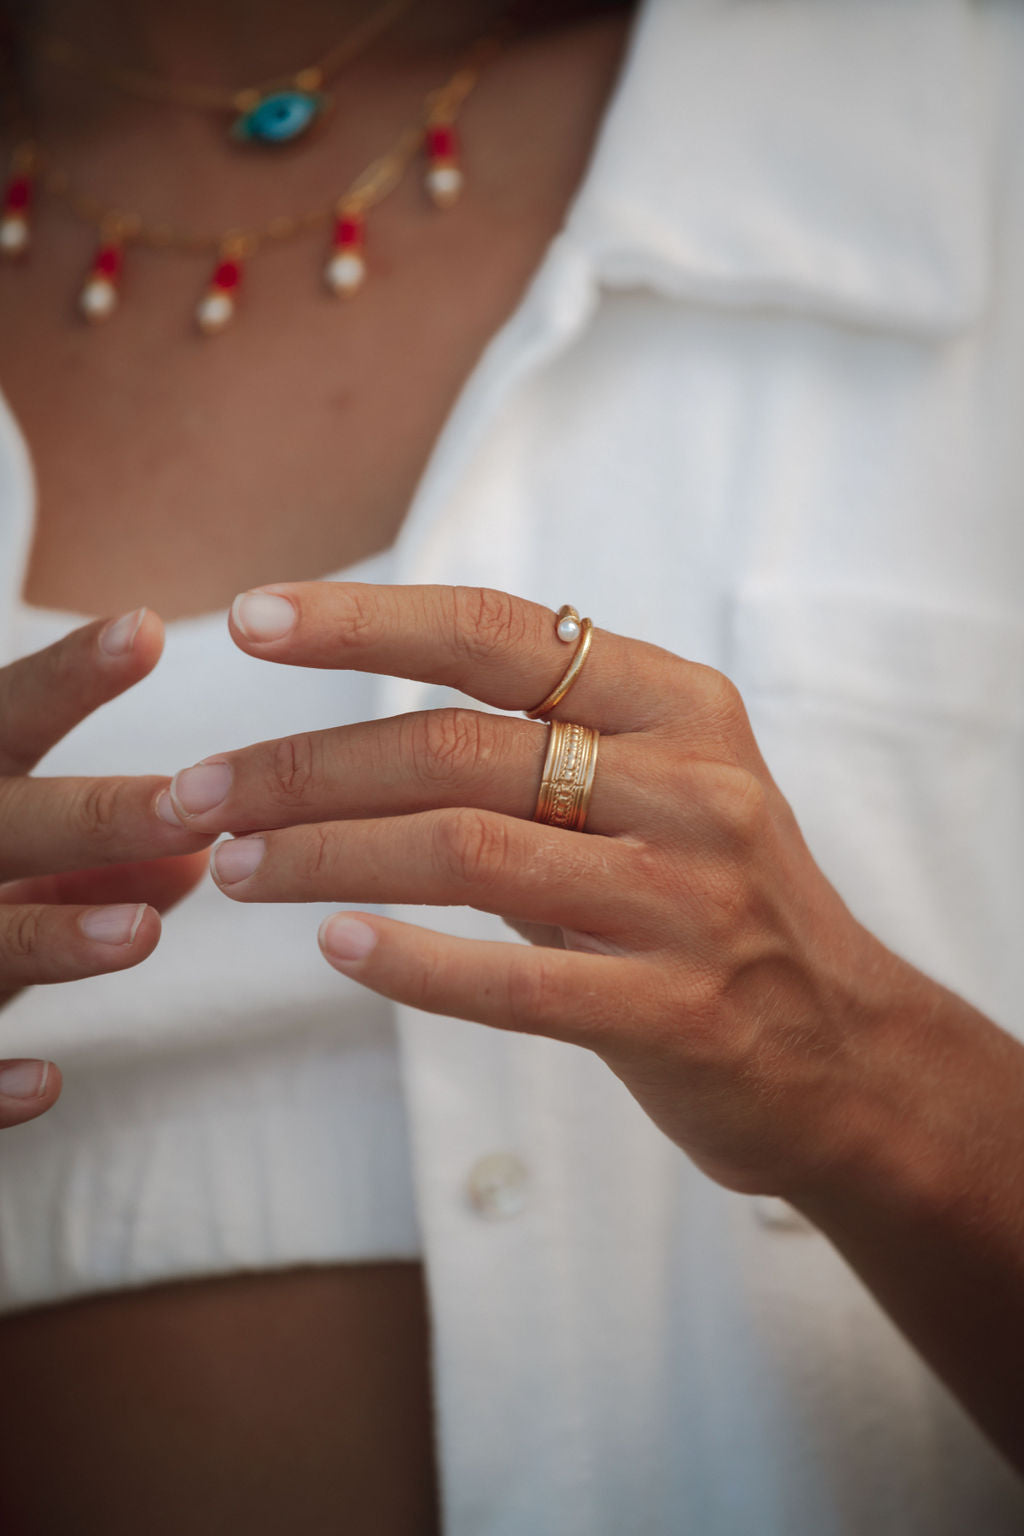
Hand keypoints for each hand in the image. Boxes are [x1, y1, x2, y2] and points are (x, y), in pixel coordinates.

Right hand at [0, 610, 212, 1128]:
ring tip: (139, 933)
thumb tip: (198, 859)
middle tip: (190, 812)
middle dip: (92, 819)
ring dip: (52, 937)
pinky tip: (47, 1085)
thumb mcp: (11, 859)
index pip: (4, 715)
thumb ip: (91, 859)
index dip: (69, 677)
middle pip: (2, 823)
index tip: (149, 629)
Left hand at [163, 581, 924, 1200]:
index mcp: (680, 705)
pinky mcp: (676, 1009)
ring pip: (464, 851)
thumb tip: (359, 735)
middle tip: (196, 791)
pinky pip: (515, 979)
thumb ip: (538, 757)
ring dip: (324, 856)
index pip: (499, 633)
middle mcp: (691, 784)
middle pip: (456, 747)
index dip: (365, 620)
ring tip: (234, 865)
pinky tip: (334, 948)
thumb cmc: (718, 909)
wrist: (847, 1054)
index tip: (251, 621)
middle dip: (302, 767)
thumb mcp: (658, 797)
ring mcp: (690, 898)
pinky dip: (411, 961)